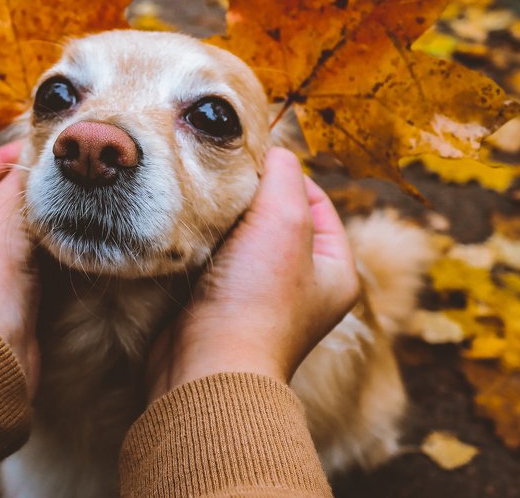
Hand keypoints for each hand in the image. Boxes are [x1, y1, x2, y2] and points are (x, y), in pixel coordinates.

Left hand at [0, 141, 38, 393]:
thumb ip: (23, 180)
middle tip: (60, 176)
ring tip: (67, 202)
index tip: (42, 150)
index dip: (5, 158)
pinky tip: (63, 236)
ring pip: (3, 232)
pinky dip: (36, 249)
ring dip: (33, 221)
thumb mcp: (2, 215)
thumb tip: (43, 153)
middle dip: (22, 192)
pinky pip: (14, 261)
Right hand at [148, 147, 359, 400]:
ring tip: (202, 204)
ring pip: (239, 237)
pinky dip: (199, 244)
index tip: (249, 161)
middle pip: (275, 218)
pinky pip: (211, 260)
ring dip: (220, 219)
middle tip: (220, 179)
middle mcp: (301, 287)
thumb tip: (275, 153)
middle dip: (247, 196)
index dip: (285, 175)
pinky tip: (186, 232)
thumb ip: (284, 176)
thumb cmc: (256, 300)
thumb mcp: (284, 221)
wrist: (207, 366)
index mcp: (334, 271)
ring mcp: (258, 298)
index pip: (316, 201)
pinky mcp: (218, 307)